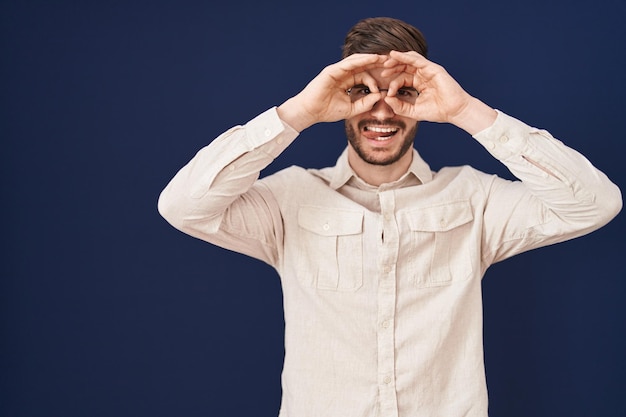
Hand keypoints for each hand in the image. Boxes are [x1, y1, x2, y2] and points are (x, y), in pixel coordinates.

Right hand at [277, 54, 387, 131]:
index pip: (363, 76)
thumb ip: (365, 103)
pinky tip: (372, 58)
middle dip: (376, 63)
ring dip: (371, 58)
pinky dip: (361, 60)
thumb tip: (380, 96)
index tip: (384, 87)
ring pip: (357, 61)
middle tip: (391, 61)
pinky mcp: (332, 70)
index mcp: (346, 82)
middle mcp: (342, 74)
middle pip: (362, 65)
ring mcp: (337, 70)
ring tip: (384, 57)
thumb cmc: (327, 111)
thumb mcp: (351, 109)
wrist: (310, 112)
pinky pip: (349, 63)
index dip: (374, 80)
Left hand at [381, 51, 495, 133]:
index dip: (393, 83)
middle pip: (404, 66)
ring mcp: (428, 70)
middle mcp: (423, 74)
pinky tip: (394, 55)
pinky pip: (416, 60)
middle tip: (380, 69)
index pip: (402, 78)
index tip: (387, 92)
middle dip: (392, 66)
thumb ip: (399, 106)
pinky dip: (405, 56)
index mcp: (419, 83)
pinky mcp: (433, 68)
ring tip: (385, 62)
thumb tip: (386, 98)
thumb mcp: (413, 111)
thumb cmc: (437, 112)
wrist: (454, 112)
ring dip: (396, 59)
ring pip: (409, 59)